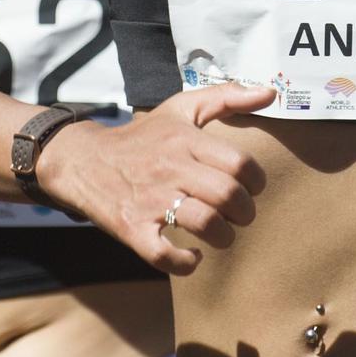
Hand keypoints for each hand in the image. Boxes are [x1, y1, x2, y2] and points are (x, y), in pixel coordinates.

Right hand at [39, 83, 274, 273]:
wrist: (84, 161)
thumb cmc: (143, 137)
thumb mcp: (181, 108)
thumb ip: (227, 97)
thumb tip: (271, 93)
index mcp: (184, 140)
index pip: (239, 163)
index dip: (257, 181)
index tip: (253, 187)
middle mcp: (170, 168)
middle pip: (227, 195)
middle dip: (245, 211)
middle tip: (241, 214)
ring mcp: (150, 201)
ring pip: (204, 224)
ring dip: (224, 236)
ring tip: (222, 233)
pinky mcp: (132, 229)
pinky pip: (166, 256)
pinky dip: (187, 264)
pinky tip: (193, 257)